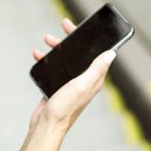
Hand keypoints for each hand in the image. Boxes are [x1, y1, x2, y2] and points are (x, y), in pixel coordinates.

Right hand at [28, 18, 115, 134]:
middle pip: (80, 53)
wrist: (46, 125)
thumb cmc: (64, 109)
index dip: (91, 39)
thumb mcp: (81, 85)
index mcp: (93, 79)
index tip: (82, 26)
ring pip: (65, 58)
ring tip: (47, 40)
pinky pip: (54, 67)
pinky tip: (39, 56)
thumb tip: (111, 54)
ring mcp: (70, 83)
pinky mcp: (58, 86)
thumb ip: (96, 69)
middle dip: (71, 38)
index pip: (97, 54)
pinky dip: (47, 59)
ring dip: (57, 47)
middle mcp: (84, 80)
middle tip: (63, 25)